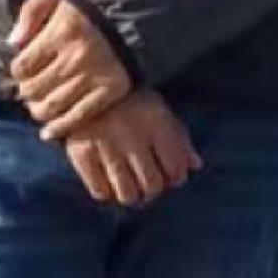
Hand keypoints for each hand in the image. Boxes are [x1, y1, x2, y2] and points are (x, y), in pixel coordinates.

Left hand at [9, 0, 133, 139]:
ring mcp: (94, 76)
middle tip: (28, 92)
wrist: (135, 9)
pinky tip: (50, 132)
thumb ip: (30, 13)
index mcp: (60, 32)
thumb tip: (12, 42)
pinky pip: (79, 116)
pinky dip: (62, 127)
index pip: (23, 66)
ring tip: (38, 108)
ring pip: (54, 105)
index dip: (18, 72)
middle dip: (26, 93)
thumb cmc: (88, 3)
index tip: (22, 71)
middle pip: (35, 88)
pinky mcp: (111, 90)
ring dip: (39, 111)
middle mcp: (76, 57)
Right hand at [63, 91, 202, 209]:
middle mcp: (133, 136)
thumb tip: (195, 166)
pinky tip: (107, 179)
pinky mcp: (81, 153)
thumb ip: (179, 137)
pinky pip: (100, 191)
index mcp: (156, 122)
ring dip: (131, 193)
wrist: (85, 82)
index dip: (175, 178)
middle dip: (153, 189)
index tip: (168, 175)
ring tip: (128, 184)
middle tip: (147, 183)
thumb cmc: (129, 99)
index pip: (176, 169)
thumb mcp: (159, 109)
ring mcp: (106, 146)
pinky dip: (106, 191)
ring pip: (127, 194)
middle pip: (152, 186)